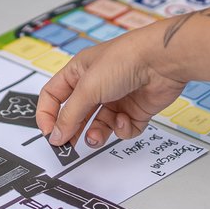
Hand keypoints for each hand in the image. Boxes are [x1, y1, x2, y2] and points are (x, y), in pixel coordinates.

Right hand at [36, 28, 185, 147]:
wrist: (161, 61)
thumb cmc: (123, 61)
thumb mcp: (87, 88)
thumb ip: (70, 115)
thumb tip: (56, 135)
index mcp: (79, 72)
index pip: (54, 96)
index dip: (48, 115)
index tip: (50, 135)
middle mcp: (96, 85)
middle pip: (76, 114)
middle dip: (72, 131)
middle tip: (69, 148)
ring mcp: (116, 98)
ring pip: (99, 125)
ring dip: (96, 134)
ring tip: (96, 137)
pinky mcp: (135, 109)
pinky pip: (123, 128)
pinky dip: (122, 129)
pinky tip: (124, 119)